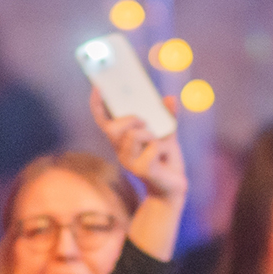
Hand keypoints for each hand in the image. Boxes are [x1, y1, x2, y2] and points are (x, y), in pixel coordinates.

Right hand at [90, 88, 187, 202]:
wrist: (174, 185)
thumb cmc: (166, 158)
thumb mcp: (167, 133)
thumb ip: (167, 116)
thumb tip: (170, 97)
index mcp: (122, 140)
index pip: (103, 121)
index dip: (98, 105)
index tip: (98, 87)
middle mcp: (120, 150)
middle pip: (113, 128)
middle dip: (128, 119)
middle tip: (144, 120)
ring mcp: (129, 162)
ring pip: (133, 135)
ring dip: (150, 133)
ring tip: (158, 142)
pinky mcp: (141, 170)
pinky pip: (152, 147)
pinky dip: (162, 147)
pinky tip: (164, 157)